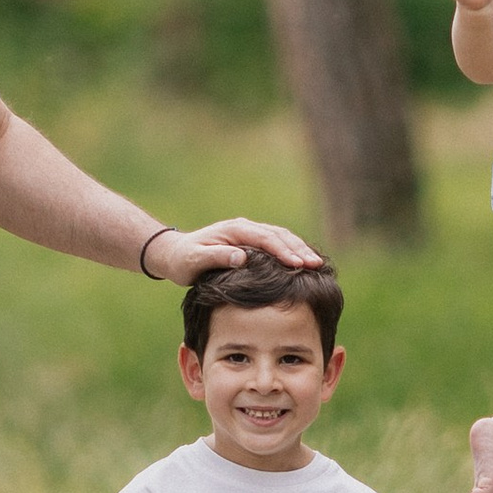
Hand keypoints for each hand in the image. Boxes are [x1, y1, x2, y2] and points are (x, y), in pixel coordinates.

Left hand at [144, 216, 322, 280]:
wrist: (175, 255)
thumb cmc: (184, 261)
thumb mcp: (195, 261)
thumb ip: (217, 258)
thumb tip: (242, 257)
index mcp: (234, 230)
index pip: (265, 238)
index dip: (283, 251)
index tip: (298, 264)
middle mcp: (245, 228)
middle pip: (279, 235)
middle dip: (299, 249)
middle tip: (316, 264)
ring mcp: (249, 234)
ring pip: (281, 238)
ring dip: (299, 249)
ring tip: (316, 264)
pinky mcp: (252, 243)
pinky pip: (277, 244)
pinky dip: (292, 252)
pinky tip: (303, 264)